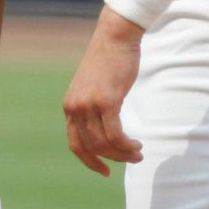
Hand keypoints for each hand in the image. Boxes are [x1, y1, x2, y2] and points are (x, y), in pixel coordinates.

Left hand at [62, 10, 144, 176]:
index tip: (104, 171)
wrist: (115, 38)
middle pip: (92, 147)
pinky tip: (136, 145)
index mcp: (70, 106)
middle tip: (133, 158)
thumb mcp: (95, 88)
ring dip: (123, 153)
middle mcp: (75, 108)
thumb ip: (95, 108)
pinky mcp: (105, 101)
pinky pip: (114, 134)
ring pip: (104, 143)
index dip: (90, 161)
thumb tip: (107, 129)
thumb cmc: (110, 61)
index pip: (75, 144)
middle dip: (114, 158)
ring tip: (138, 152)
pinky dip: (126, 145)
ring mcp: (88, 105)